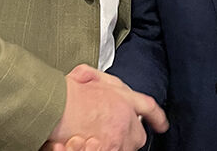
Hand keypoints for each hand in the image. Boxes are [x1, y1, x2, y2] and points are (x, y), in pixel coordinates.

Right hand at [47, 64, 167, 150]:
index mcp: (122, 98)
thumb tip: (104, 83)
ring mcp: (118, 139)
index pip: (148, 107)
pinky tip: (92, 144)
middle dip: (129, 135)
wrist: (55, 108)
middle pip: (138, 135)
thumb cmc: (66, 93)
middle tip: (112, 133)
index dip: (157, 117)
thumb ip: (103, 81)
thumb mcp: (87, 74)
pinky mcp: (110, 149)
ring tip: (97, 139)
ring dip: (116, 145)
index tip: (161, 124)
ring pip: (126, 148)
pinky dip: (105, 148)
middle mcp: (125, 119)